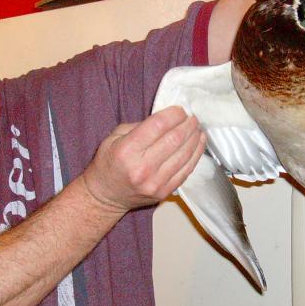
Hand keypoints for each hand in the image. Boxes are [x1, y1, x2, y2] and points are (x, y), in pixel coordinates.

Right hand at [82, 106, 206, 213]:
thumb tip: (168, 118)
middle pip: (175, 139)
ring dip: (195, 138)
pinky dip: (195, 154)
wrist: (105, 196)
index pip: (158, 125)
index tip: (180, 109)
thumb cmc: (108, 163)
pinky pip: (186, 170)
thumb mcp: (114, 137)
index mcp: (127, 150)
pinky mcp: (164, 192)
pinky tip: (199, 143)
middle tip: (192, 117)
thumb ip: (140, 126)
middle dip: (187, 124)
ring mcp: (155, 182)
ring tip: (197, 128)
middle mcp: (142, 168)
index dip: (174, 114)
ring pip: (184, 154)